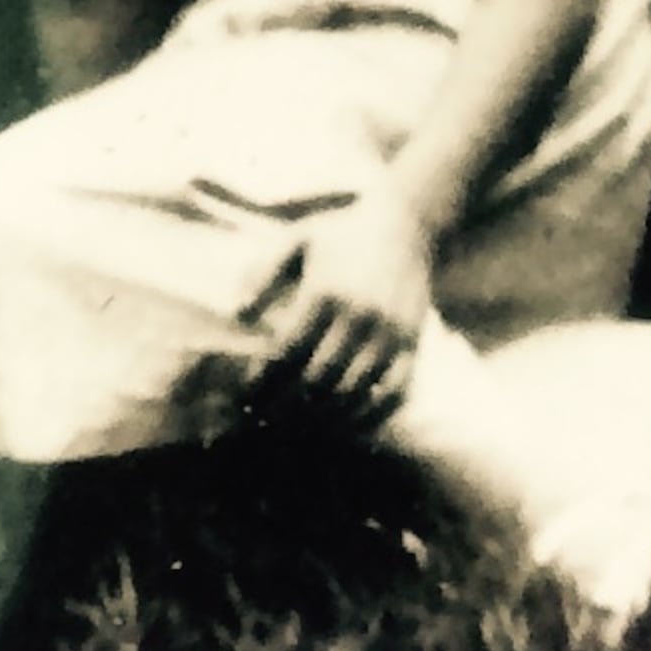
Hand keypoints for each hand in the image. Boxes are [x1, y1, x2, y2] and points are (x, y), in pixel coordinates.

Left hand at [268, 188, 430, 428]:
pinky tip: (350, 423)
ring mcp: (388, 334)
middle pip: (318, 379)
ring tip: (300, 425)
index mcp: (323, 291)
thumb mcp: (296, 240)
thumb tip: (237, 314)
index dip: (264, 380)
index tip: (246, 396)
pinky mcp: (412, 344)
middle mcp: (357, 316)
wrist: (405, 224)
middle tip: (267, 418)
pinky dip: (371, 415)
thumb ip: (262, 273)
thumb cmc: (342, 232)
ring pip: (353, 392)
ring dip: (325, 416)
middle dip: (288, 405)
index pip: (287, 351)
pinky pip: (393, 393)